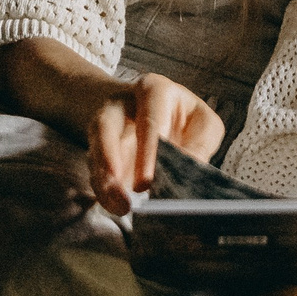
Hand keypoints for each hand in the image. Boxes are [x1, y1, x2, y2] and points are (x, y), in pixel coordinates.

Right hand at [88, 74, 222, 215]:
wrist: (154, 110)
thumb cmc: (182, 118)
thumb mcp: (202, 123)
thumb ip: (200, 144)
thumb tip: (190, 170)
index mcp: (154, 90)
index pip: (149, 119)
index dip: (147, 150)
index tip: (146, 181)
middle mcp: (122, 103)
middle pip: (107, 128)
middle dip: (115, 163)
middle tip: (128, 197)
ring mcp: (105, 124)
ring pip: (96, 150)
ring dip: (105, 181)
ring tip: (119, 206)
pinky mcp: (96, 147)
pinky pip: (94, 168)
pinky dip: (103, 189)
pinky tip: (113, 204)